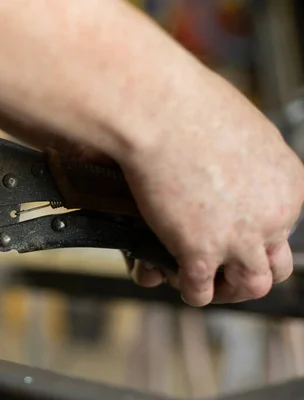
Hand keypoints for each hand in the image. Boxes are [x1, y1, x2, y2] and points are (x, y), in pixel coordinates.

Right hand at [118, 72, 303, 305]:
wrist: (160, 110)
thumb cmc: (190, 106)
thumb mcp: (240, 129)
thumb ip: (244, 159)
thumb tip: (222, 168)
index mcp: (290, 184)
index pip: (285, 225)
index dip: (257, 236)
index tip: (234, 235)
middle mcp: (273, 215)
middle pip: (277, 265)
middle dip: (250, 271)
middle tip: (226, 270)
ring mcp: (240, 238)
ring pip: (251, 287)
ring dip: (226, 290)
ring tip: (203, 283)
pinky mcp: (200, 251)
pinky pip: (199, 290)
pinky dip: (186, 288)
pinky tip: (169, 274)